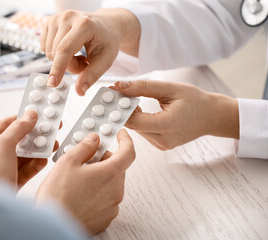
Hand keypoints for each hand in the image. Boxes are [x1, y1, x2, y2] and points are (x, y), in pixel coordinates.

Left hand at [0, 110, 56, 189]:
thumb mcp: (4, 145)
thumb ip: (18, 128)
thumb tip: (29, 115)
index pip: (4, 125)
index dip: (21, 118)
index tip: (37, 114)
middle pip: (17, 140)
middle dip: (34, 136)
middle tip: (50, 129)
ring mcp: (2, 169)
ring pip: (24, 154)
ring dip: (38, 149)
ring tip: (51, 144)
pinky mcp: (12, 181)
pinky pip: (27, 168)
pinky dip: (36, 163)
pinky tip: (45, 159)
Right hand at [36, 130, 134, 234]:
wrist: (50, 226)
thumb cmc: (57, 196)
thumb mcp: (68, 162)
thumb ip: (85, 147)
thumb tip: (94, 140)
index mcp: (109, 174)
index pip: (128, 152)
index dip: (126, 140)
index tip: (121, 135)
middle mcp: (115, 191)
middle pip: (118, 168)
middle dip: (106, 159)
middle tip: (88, 156)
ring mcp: (112, 206)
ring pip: (112, 184)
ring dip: (101, 176)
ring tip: (80, 177)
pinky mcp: (105, 218)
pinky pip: (107, 199)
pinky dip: (98, 192)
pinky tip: (81, 192)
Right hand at [40, 8, 139, 95]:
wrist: (105, 26)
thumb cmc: (106, 42)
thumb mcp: (105, 60)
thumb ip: (92, 76)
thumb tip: (79, 91)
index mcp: (84, 24)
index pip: (65, 49)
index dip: (58, 68)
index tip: (53, 83)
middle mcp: (68, 17)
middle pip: (57, 53)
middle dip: (70, 66)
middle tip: (85, 63)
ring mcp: (56, 18)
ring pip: (49, 52)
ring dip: (63, 61)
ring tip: (78, 55)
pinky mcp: (49, 22)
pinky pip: (45, 48)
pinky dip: (56, 55)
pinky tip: (70, 50)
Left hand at [111, 80, 238, 149]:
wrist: (212, 116)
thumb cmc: (194, 99)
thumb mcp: (169, 88)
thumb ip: (142, 87)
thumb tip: (118, 86)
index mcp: (168, 125)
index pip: (134, 120)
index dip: (120, 108)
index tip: (110, 95)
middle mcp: (164, 140)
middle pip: (133, 126)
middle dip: (124, 110)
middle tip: (118, 95)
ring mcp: (163, 145)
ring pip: (137, 130)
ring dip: (132, 116)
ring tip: (134, 101)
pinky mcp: (162, 146)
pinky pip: (144, 133)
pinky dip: (140, 122)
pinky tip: (143, 111)